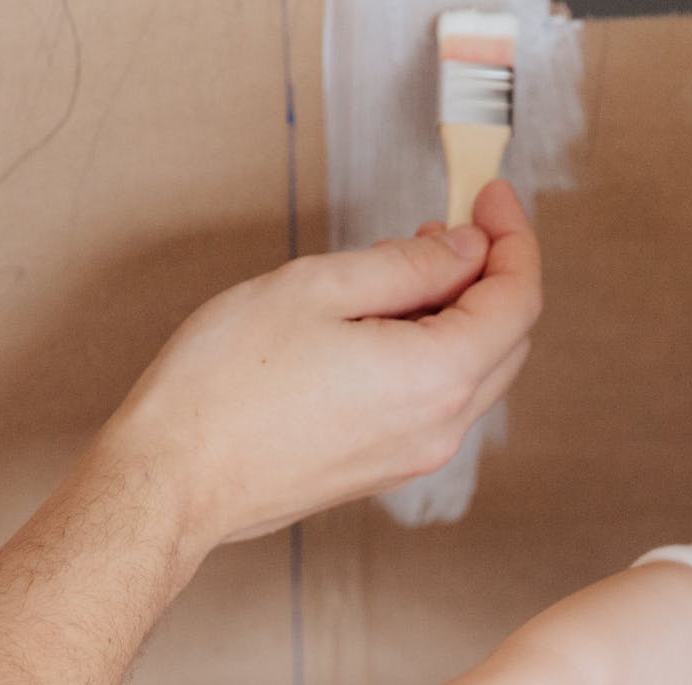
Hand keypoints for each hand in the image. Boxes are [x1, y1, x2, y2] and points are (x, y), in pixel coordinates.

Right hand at [98, 178, 542, 550]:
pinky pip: (438, 400)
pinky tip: (383, 321)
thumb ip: (407, 266)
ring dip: (460, 312)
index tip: (490, 196)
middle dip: (491, 274)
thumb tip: (463, 250)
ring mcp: (416, 454)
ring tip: (402, 266)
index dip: (514, 239)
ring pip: (475, 372)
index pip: (518, 300)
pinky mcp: (386, 467)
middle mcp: (442, 425)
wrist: (173, 480)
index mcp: (438, 376)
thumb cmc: (225, 386)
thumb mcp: (317, 289)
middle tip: (447, 224)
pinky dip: (434, 351)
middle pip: (508, 339)